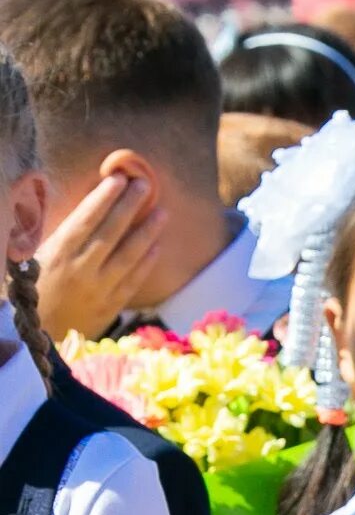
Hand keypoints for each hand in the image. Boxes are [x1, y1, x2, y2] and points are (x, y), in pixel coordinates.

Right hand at [33, 176, 164, 338]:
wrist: (36, 335)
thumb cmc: (33, 290)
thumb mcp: (33, 258)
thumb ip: (55, 234)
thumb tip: (76, 206)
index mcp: (56, 254)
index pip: (84, 219)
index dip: (103, 197)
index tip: (119, 178)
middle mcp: (79, 269)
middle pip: (110, 232)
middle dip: (129, 206)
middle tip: (144, 184)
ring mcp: (97, 289)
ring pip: (128, 256)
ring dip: (147, 232)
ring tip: (162, 212)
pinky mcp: (110, 307)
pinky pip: (133, 281)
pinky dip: (146, 264)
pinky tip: (158, 247)